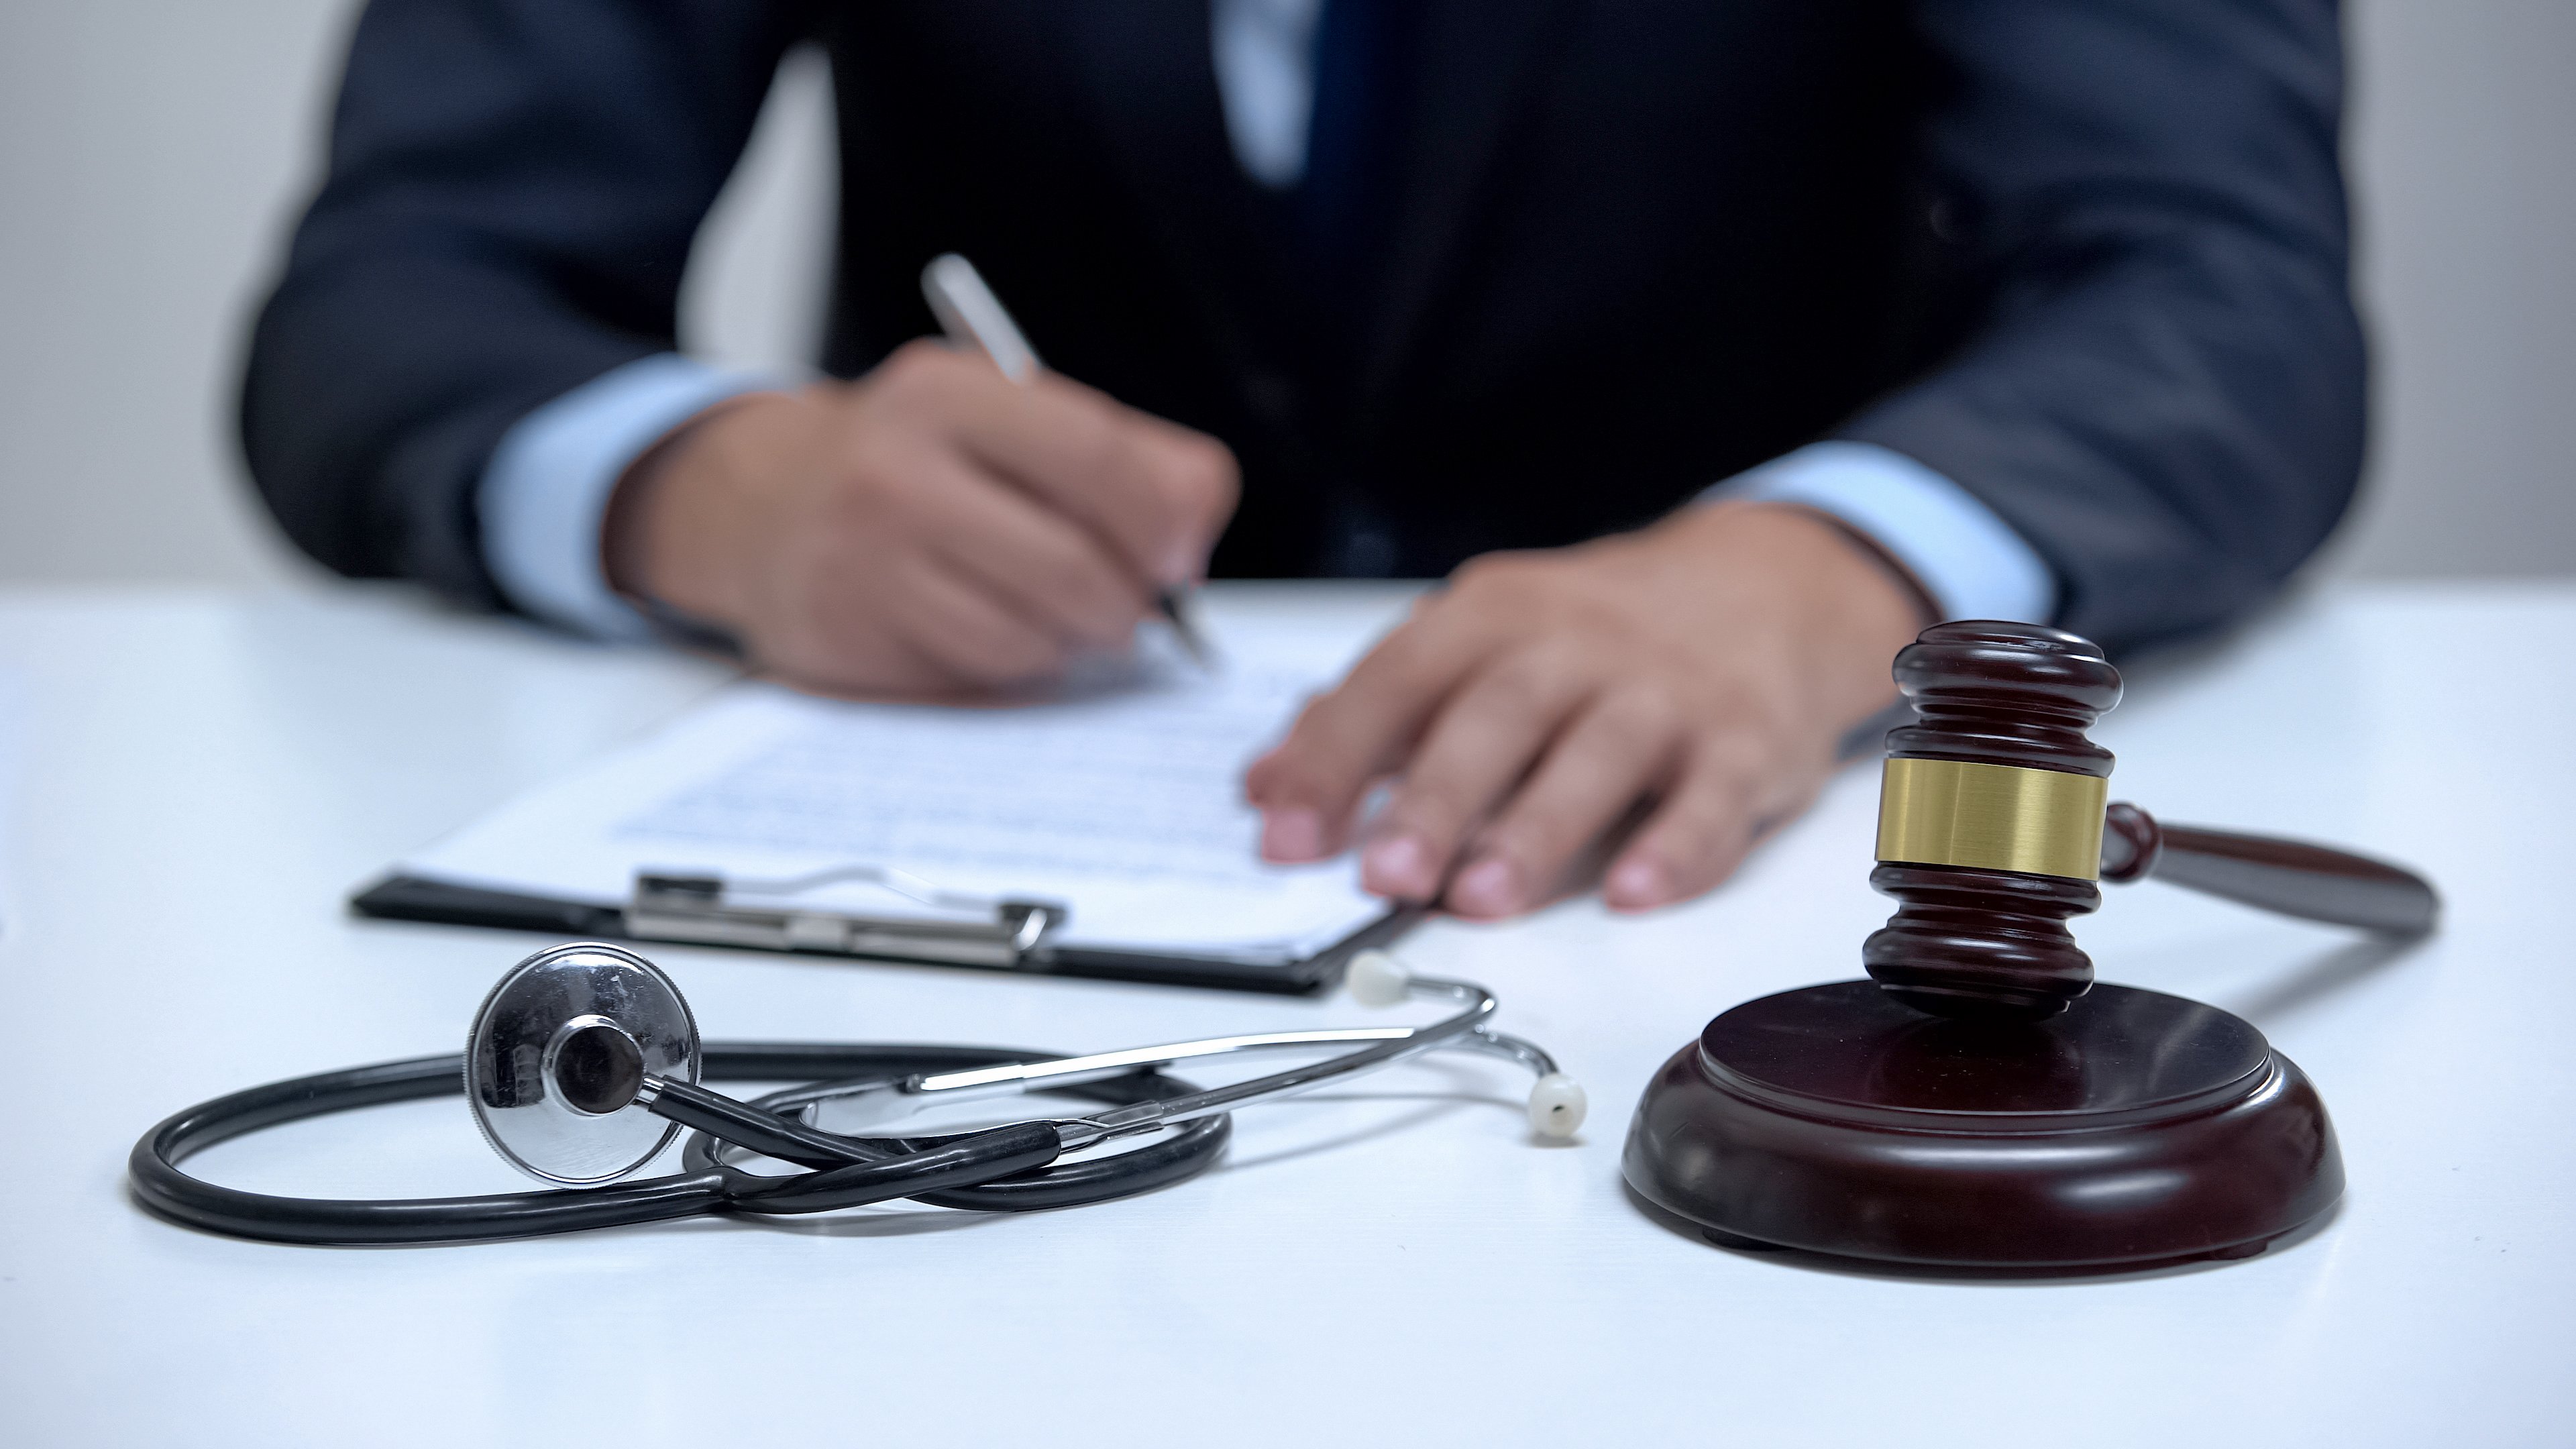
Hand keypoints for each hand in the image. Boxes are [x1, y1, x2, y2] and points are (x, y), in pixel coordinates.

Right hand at [604, 341, 1238, 695]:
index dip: (1164, 522)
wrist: (761, 506)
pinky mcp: (851, 640)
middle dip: (1128, 603)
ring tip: (1049, 610)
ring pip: (1035, 638)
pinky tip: (986, 629)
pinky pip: (982, 678)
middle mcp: (898, 470)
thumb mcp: (1004, 418)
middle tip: (1127, 604)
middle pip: (1078, 568)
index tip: (1182, 556)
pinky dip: (1011, 667)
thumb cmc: (914, 463)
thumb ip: (1122, 456)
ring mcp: (866, 562)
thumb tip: (1193, 535)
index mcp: (952, 393)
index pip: (1102, 459)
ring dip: (1069, 641)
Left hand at [1243, 502, 1930, 916]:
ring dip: (1535, 830)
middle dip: (1433, 799)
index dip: (1335, 757)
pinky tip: (1634, 895)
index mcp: (1492, 615)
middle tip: (1383, 878)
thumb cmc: (1592, 636)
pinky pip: (1711, 797)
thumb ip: (1373, 716)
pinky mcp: (1744, 741)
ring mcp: (1665, 691)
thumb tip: (1265, 787)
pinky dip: (1676, 848)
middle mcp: (1577, 643)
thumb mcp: (1478, 644)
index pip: (1397, 678)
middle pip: (1496, 716)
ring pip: (1597, 755)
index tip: (1283, 836)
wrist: (1761, 589)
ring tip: (1479, 901)